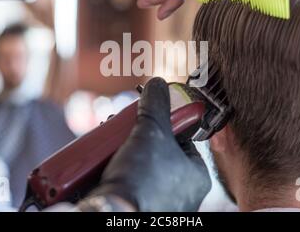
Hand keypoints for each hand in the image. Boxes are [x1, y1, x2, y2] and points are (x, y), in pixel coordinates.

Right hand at [87, 78, 211, 211]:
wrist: (113, 215)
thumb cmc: (143, 179)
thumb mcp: (152, 132)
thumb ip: (157, 105)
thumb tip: (158, 84)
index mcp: (196, 176)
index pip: (183, 139)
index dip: (164, 123)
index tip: (147, 115)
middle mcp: (181, 193)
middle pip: (158, 151)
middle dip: (137, 136)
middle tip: (124, 128)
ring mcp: (159, 203)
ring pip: (141, 166)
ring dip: (123, 151)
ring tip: (109, 143)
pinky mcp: (137, 208)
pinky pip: (129, 182)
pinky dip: (115, 169)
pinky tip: (103, 160)